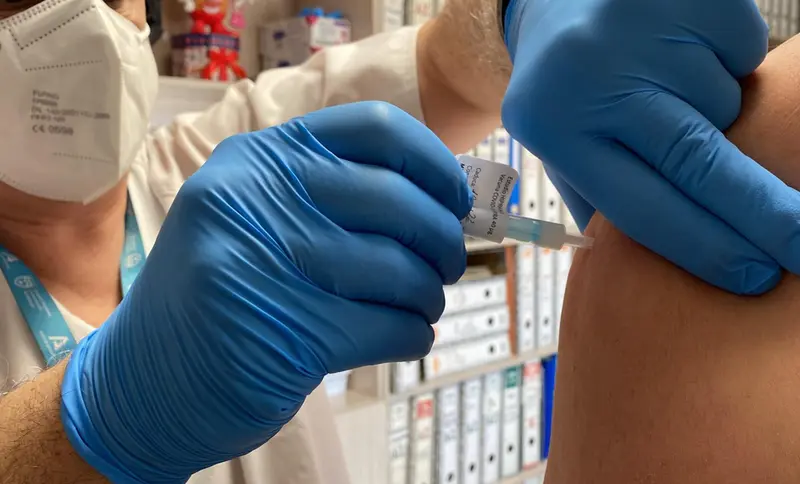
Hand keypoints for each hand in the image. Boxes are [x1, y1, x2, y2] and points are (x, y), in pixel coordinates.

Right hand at [60, 102, 471, 481]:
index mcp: (256, 160)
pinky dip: (413, 333)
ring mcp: (264, 266)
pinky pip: (389, 326)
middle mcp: (255, 200)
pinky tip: (406, 335)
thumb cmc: (222, 294)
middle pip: (397, 200)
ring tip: (421, 305)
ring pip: (399, 270)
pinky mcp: (284, 334)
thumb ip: (331, 197)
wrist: (142, 380)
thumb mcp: (256, 218)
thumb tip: (439, 202)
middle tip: (446, 263)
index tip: (455, 197)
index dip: (433, 161)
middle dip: (441, 238)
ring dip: (428, 294)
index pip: (374, 128)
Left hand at [501, 0, 799, 294]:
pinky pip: (745, 53)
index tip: (753, 276)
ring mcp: (644, 32)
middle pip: (697, 162)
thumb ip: (601, 201)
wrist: (564, 1)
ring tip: (674, 97)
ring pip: (727, 106)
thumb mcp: (562, 149)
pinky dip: (732, 67)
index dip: (704, 247)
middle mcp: (594, 79)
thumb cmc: (569, 90)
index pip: (641, 207)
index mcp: (556, 129)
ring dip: (722, 117)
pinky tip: (687, 59)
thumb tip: (661, 268)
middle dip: (760, 213)